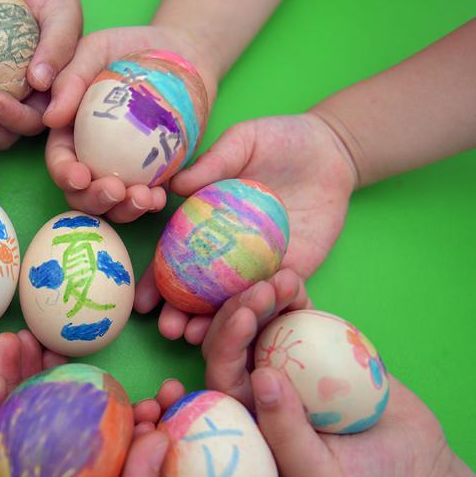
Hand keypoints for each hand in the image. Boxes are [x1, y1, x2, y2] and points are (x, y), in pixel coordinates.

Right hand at [43, 25, 212, 222]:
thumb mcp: (96, 50)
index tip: (80, 175)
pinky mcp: (154, 175)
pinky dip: (150, 204)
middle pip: (82, 193)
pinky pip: (146, 199)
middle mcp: (94, 157)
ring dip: (124, 210)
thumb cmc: (130, 47)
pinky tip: (159, 197)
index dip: (64, 173)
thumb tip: (50, 119)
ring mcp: (125, 169)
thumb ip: (70, 79)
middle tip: (116, 190)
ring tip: (144, 198)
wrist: (182, 52)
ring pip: (114, 204)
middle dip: (94, 200)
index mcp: (71, 133)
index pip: (59, 160)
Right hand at [137, 113, 357, 342]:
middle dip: (180, 314)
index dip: (156, 282)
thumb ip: (213, 163)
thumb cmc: (281, 139)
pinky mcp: (294, 270)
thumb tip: (175, 187)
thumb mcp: (243, 142)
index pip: (174, 259)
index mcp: (205, 225)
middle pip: (198, 291)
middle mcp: (228, 252)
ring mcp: (260, 265)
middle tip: (169, 329)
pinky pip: (276, 295)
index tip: (142, 303)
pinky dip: (262, 310)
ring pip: (234, 302)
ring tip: (198, 337)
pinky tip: (248, 323)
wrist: (333, 148)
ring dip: (215, 323)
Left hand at [200, 269, 451, 476]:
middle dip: (239, 313)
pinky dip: (290, 297)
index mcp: (247, 420)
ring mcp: (285, 364)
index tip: (245, 318)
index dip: (225, 345)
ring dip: (262, 298)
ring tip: (282, 279)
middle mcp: (257, 390)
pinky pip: (293, 317)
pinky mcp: (313, 348)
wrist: (413, 465)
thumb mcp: (320, 474)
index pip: (222, 378)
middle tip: (262, 290)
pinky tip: (294, 281)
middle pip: (233, 344)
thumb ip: (286, 433)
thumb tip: (261, 377)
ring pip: (259, 325)